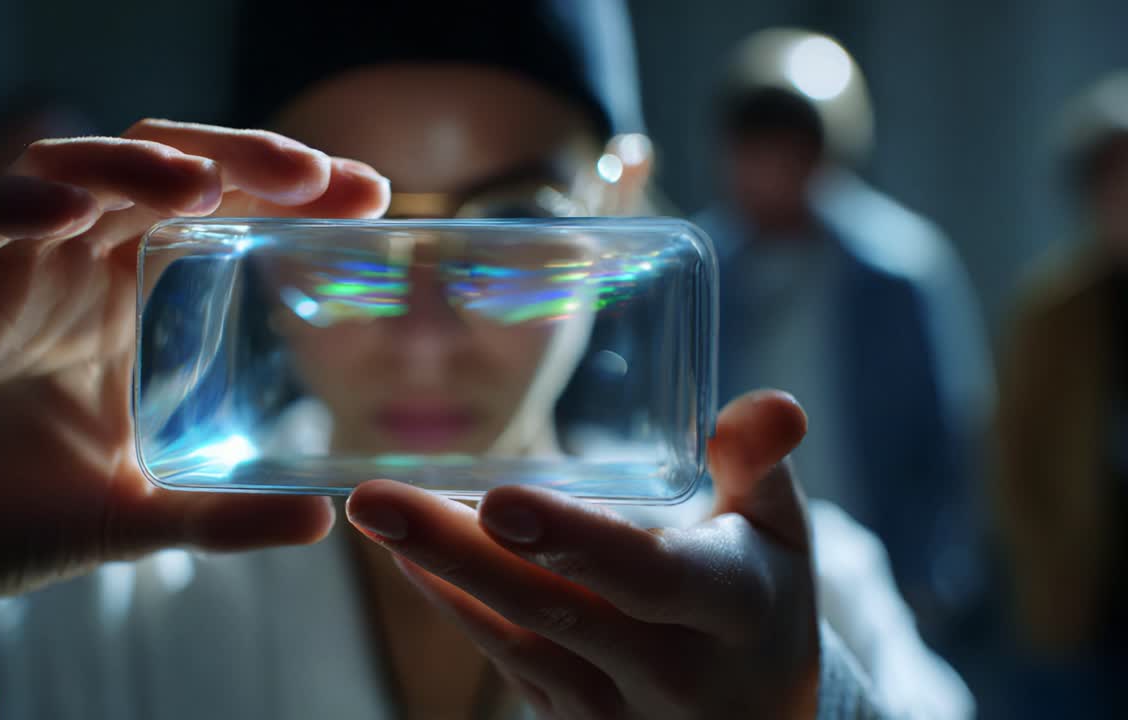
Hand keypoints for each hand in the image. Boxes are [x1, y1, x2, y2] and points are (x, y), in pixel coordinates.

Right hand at [0, 120, 388, 615]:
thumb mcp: (142, 516)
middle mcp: (60, 269)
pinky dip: (10, 208)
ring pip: (56, 171)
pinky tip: (70, 214)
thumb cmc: (17, 523)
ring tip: (203, 186)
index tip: (366, 194)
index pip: (205, 205)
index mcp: (115, 296)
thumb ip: (224, 516)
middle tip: (312, 175)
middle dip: (232, 156)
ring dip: (130, 164)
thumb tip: (321, 520)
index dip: (279, 186)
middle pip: (147, 166)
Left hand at [346, 390, 818, 718]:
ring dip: (440, 576)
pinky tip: (409, 555)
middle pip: (553, 609)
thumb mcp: (781, 531)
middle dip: (460, 553)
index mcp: (730, 607)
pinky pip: (504, 661)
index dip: (574, 540)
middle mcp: (670, 670)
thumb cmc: (764, 599)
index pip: (646, 575)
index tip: (499, 501)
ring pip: (515, 639)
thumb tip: (772, 401)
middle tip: (376, 501)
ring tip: (377, 513)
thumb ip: (761, 463)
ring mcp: (616, 709)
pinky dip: (454, 606)